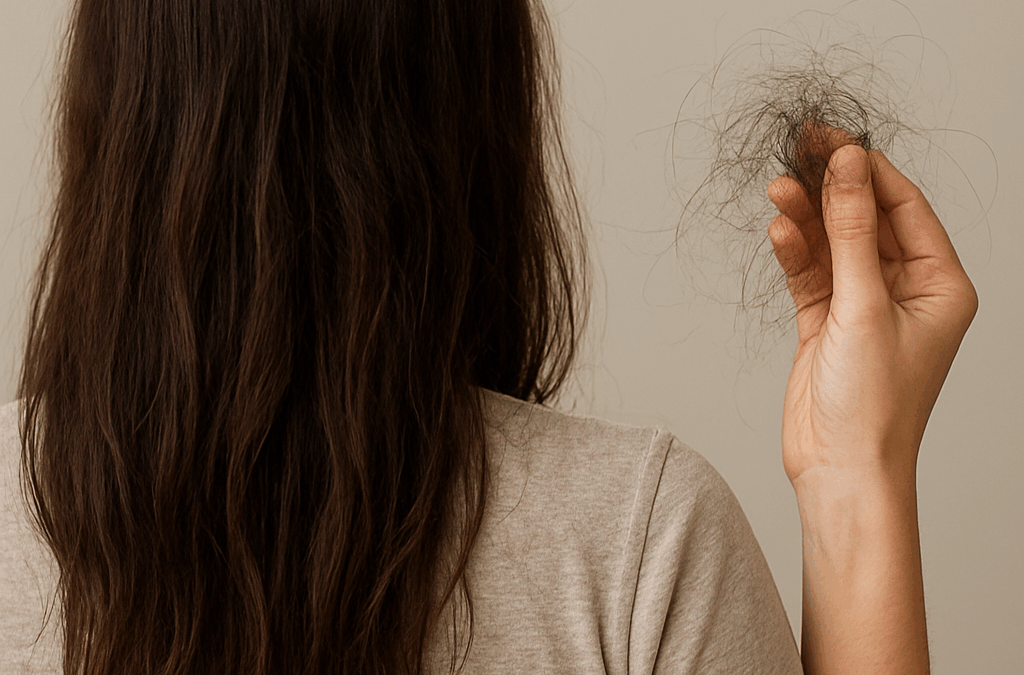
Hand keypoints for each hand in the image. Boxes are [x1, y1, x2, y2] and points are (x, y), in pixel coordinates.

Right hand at [767, 137, 978, 485]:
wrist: (840, 468)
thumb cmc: (873, 404)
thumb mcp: (865, 306)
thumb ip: (850, 232)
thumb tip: (847, 166)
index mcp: (940, 284)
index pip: (904, 206)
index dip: (867, 169)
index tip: (831, 140)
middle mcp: (904, 290)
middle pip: (863, 220)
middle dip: (831, 188)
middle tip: (797, 150)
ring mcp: (862, 306)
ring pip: (831, 244)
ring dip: (805, 217)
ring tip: (776, 189)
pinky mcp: (826, 322)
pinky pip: (810, 273)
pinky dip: (794, 253)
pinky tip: (778, 231)